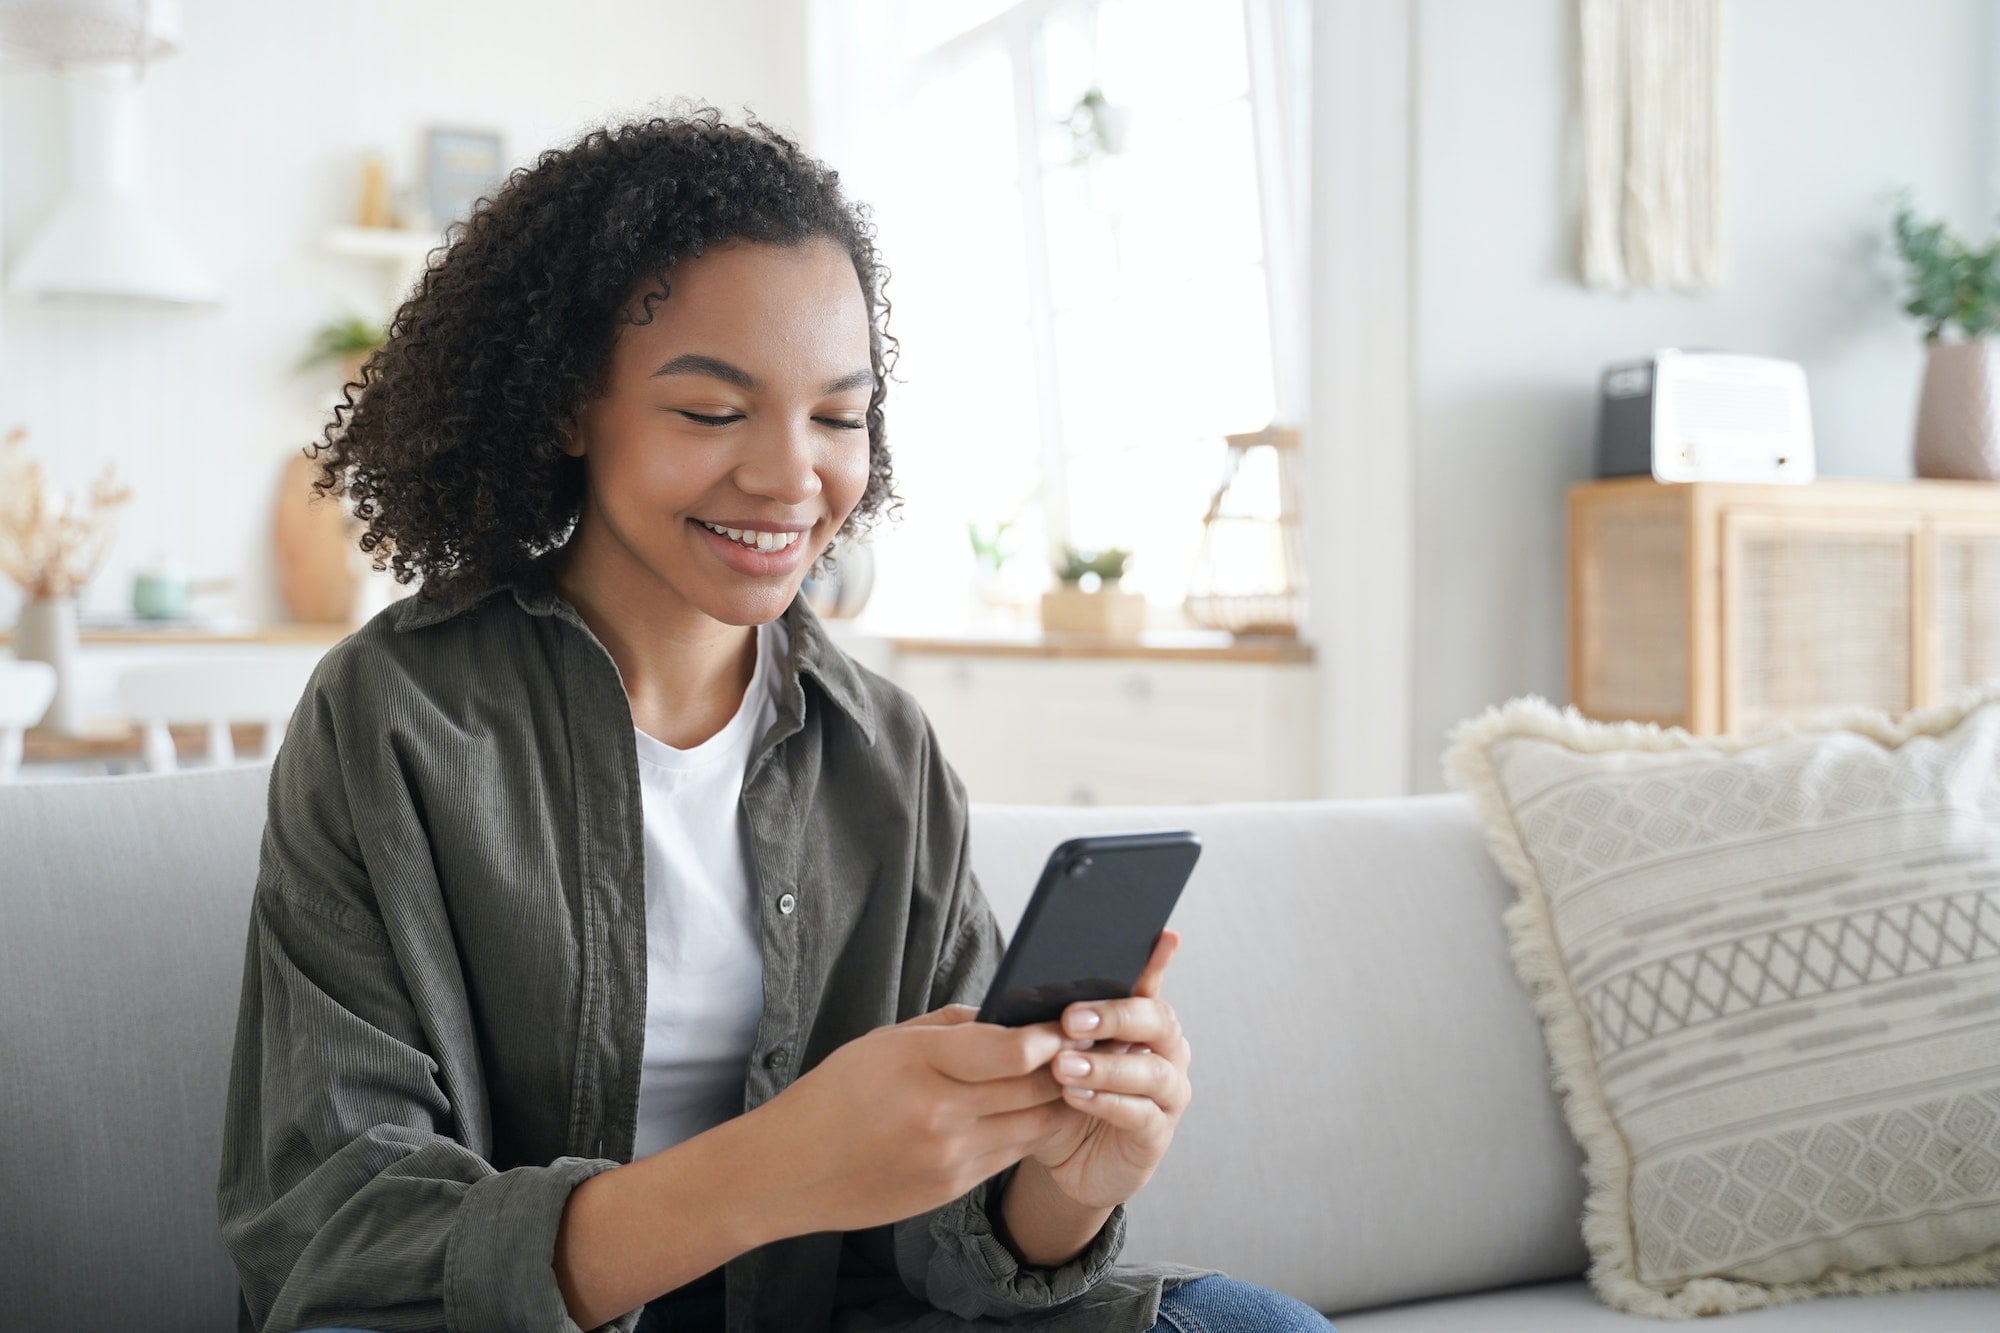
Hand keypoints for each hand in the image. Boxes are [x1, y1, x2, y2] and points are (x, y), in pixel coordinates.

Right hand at [748, 1004, 1074, 1235]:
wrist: (791, 1171)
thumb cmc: (834, 1095)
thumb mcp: (883, 1041)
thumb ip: (949, 1027)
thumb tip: (1005, 1013)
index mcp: (919, 1063)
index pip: (1012, 1049)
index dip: (1052, 1036)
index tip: (1069, 1022)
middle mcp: (939, 1112)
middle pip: (1035, 1087)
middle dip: (1069, 1066)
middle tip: (1090, 1047)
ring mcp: (950, 1156)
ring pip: (1036, 1125)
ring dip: (1061, 1101)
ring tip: (1077, 1078)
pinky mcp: (953, 1188)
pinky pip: (1013, 1155)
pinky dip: (1032, 1131)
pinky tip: (1040, 1112)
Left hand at [1028, 928, 1190, 1210]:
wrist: (1066, 1162)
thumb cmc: (1058, 1097)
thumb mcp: (1048, 1056)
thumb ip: (1046, 1025)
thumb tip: (1018, 992)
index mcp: (1139, 1022)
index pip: (1149, 983)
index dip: (1157, 960)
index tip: (1162, 935)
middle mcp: (1164, 1051)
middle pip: (1157, 1020)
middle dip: (1116, 1015)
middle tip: (1071, 1018)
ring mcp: (1166, 1093)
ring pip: (1153, 1071)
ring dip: (1107, 1066)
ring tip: (1064, 1067)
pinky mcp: (1157, 1134)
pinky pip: (1141, 1114)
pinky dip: (1108, 1103)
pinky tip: (1076, 1097)